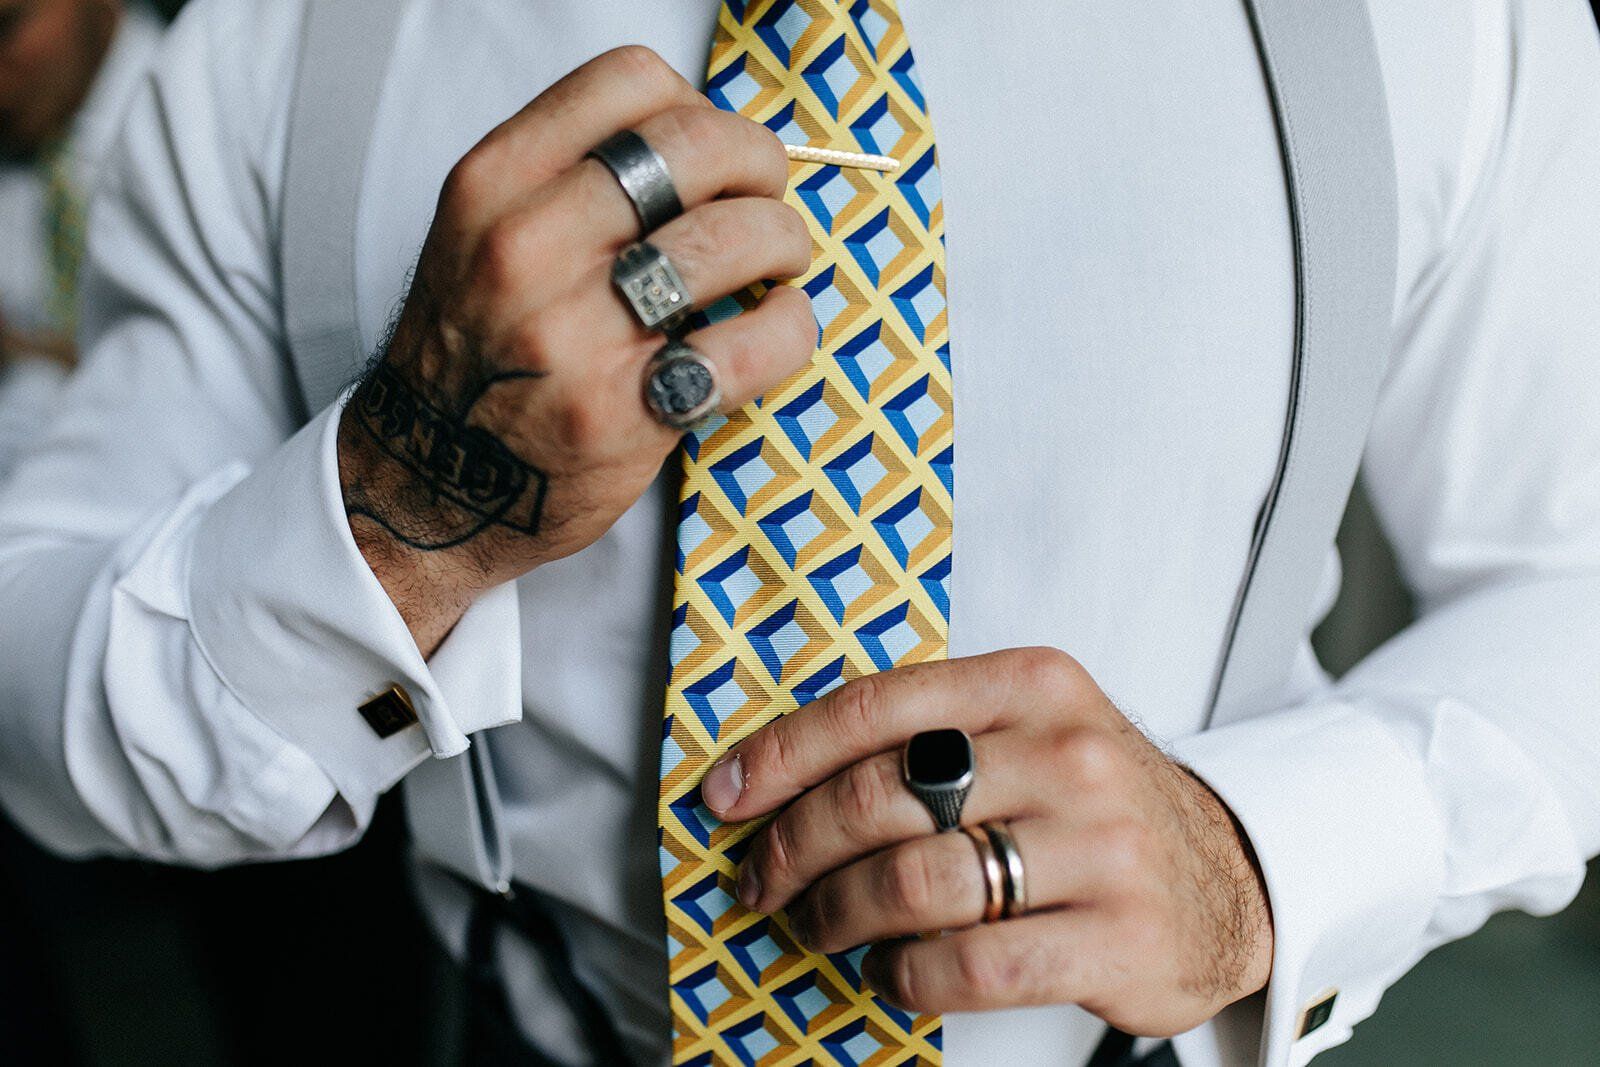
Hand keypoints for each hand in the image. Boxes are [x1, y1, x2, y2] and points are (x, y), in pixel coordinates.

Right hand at [337, 47, 814, 651]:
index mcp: (494, 184)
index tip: (711, 154)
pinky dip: (790, 328)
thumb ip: (575, 178)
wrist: (430, 484)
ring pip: (735, 238)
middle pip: (698, 145)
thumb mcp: (485, 233)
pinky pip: (754, 342)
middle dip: (761, 165)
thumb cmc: (479, 355)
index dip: (698, 107)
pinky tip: (773, 328)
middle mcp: (526, 246)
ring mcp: (574, 332)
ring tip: (776, 267)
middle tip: (768, 201)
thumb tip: (712, 142)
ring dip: (784, 244)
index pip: (630, 80)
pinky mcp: (625, 411)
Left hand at [702, 648, 1273, 1035]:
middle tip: (762, 880)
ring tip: (822, 927)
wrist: (1232, 877)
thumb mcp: (1030, 732)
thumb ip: (926, 736)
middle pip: (877, 798)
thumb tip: (778, 778)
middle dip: (791, 847)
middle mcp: (1068, 752)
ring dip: (837, 916)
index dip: (781, 757)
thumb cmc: (1096, 803)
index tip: (725, 798)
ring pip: (910, 884)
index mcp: (1033, 684)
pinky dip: (905, 976)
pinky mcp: (1117, 937)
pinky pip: (966, 964)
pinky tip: (895, 971)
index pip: (874, 708)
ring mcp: (1100, 845)